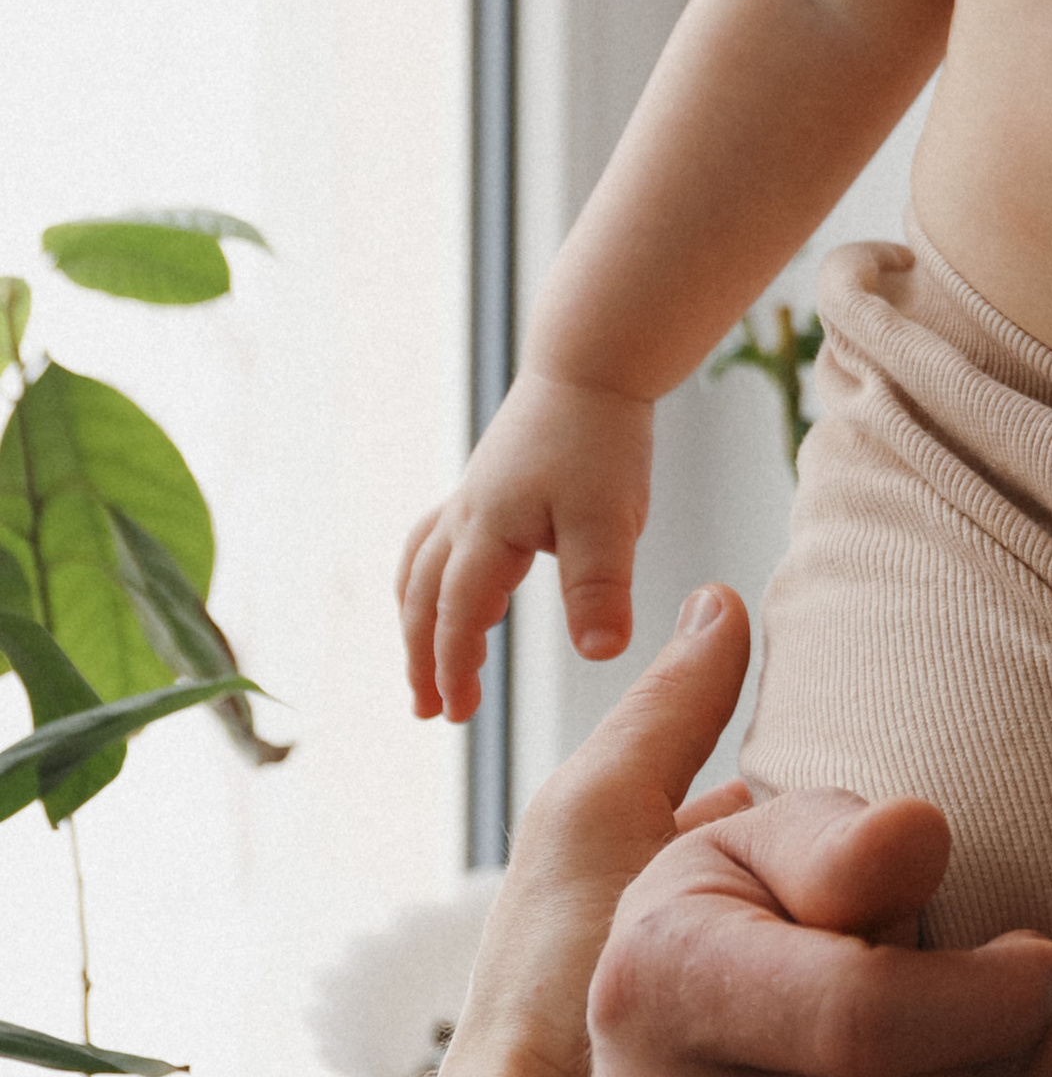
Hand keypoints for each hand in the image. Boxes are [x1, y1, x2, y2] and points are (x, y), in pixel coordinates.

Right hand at [396, 367, 656, 718]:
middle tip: (427, 709)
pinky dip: (431, 578)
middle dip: (421, 655)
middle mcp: (467, 517)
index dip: (452, 666)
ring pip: (420, 568)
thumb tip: (601, 654)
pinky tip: (456, 594)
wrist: (592, 364)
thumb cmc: (600, 437)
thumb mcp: (609, 518)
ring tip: (424, 664)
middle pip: (423, 597)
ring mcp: (471, 498)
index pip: (458, 614)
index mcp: (489, 530)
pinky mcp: (486, 484)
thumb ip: (600, 586)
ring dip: (417, 618)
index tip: (456, 712)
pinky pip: (436, 541)